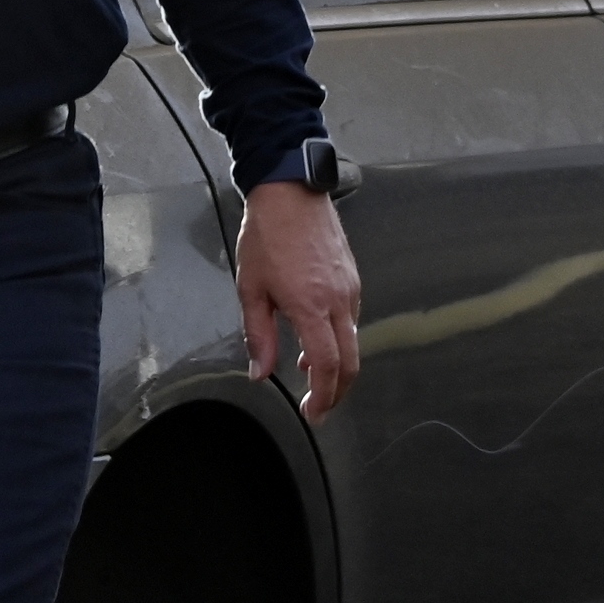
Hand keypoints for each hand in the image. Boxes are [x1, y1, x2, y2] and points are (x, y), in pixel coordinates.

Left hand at [237, 182, 360, 422]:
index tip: (314, 412)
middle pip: (351, 361)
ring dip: (337, 364)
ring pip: (353, 341)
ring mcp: (350, 288)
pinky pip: (352, 319)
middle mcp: (338, 300)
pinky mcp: (353, 277)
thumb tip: (261, 372)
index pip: (327, 365)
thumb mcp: (251, 288)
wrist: (290, 190)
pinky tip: (317, 336)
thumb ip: (259, 335)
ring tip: (311, 371)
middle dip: (338, 391)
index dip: (324, 396)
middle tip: (320, 406)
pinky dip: (339, 338)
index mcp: (310, 305)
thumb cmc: (268, 234)